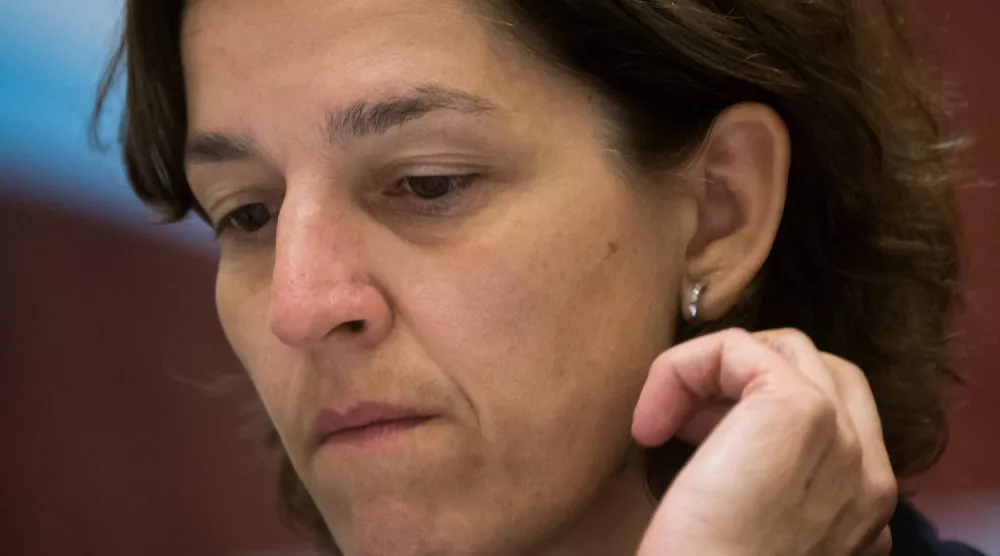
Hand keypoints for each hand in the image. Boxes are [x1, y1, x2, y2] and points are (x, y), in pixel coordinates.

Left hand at [632, 328, 896, 555]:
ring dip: (713, 372)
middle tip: (685, 426)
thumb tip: (721, 426)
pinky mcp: (798, 410)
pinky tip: (649, 425)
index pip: (836, 411)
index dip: (759, 409)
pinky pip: (735, 347)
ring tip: (664, 423)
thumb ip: (766, 479)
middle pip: (818, 369)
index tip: (702, 444)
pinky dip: (681, 369)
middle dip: (747, 380)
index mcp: (863, 502)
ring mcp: (843, 438)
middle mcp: (868, 471)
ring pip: (781, 349)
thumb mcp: (752, 524)